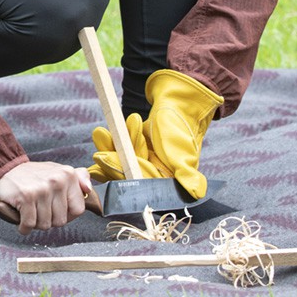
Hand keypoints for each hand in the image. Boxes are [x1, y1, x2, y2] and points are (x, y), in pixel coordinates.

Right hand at [0, 161, 92, 234]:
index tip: (56, 211)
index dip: (67, 216)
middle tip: (39, 209)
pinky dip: (23, 227)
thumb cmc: (32, 175)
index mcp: (68, 175)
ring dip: (35, 223)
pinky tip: (21, 219)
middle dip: (48, 220)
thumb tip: (89, 189)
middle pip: (60, 220)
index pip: (78, 210)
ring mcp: (42, 189)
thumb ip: (78, 178)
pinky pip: (30, 224)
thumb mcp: (58, 171)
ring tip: (30, 211)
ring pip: (45, 224)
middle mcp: (57, 180)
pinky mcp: (26, 197)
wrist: (5, 169)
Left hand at [88, 70, 221, 199]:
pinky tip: (103, 133)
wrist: (179, 104)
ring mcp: (143, 160)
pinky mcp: (136, 148)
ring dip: (109, 148)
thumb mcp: (184, 151)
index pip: (141, 184)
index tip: (108, 167)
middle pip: (127, 173)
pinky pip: (120, 147)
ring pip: (121, 159)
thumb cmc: (182, 128)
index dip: (124, 177)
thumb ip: (186, 173)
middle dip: (112, 163)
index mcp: (166, 181)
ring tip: (99, 134)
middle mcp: (154, 174)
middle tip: (98, 155)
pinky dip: (112, 140)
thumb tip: (197, 193)